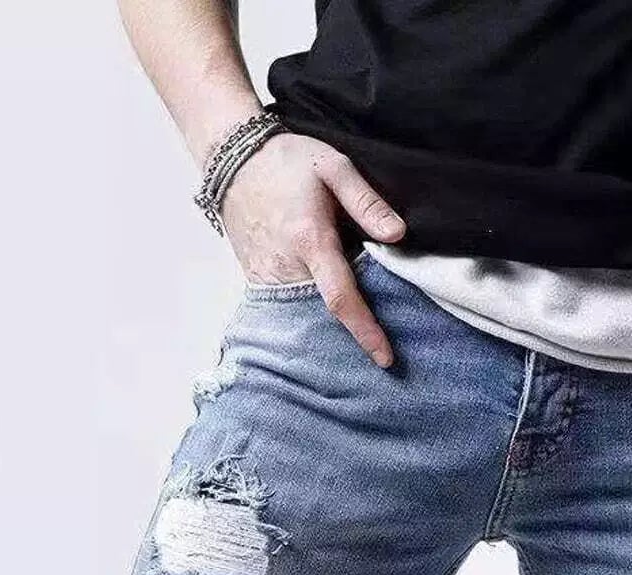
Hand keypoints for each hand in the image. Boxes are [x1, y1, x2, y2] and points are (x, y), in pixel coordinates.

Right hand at [219, 131, 405, 366]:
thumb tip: (397, 235)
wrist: (234, 159)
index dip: (365, 331)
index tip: (384, 358)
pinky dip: (306, 312)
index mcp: (311, 240)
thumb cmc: (288, 161)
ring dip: (329, 326)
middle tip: (380, 344)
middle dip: (350, 334)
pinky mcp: (256, 278)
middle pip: (325, 314)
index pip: (341, 298)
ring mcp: (267, 276)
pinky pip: (286, 306)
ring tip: (355, 328)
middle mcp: (287, 266)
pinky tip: (324, 312)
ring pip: (305, 314)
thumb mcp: (334, 166)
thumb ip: (367, 202)